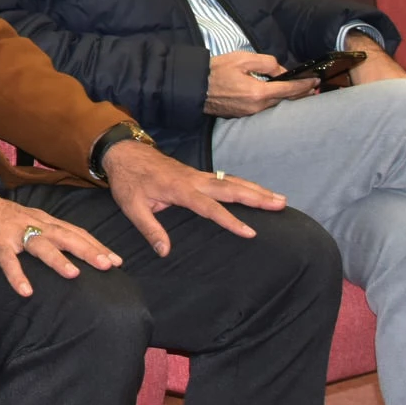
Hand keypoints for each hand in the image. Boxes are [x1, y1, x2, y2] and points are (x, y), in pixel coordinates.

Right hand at [0, 165, 118, 296]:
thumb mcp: (22, 220)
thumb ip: (42, 232)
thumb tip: (65, 251)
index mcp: (40, 220)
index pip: (74, 232)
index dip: (96, 245)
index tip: (118, 261)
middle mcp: (31, 223)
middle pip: (65, 236)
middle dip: (88, 250)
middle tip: (109, 265)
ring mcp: (12, 232)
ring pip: (39, 244)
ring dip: (57, 259)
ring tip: (74, 274)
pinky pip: (7, 260)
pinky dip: (16, 275)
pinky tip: (25, 291)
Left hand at [99, 138, 284, 256]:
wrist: (123, 152)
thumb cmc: (128, 180)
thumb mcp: (132, 207)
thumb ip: (149, 228)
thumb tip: (165, 252)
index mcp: (179, 189)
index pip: (209, 207)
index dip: (230, 221)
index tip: (250, 233)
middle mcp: (193, 179)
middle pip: (230, 188)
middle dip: (257, 197)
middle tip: (281, 204)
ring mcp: (197, 175)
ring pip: (231, 181)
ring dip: (256, 189)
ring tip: (280, 199)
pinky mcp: (197, 174)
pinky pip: (225, 179)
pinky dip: (244, 185)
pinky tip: (258, 191)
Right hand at [205, 50, 315, 118]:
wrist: (194, 86)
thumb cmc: (216, 70)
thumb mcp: (242, 59)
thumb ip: (266, 63)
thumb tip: (281, 70)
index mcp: (258, 92)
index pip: (289, 89)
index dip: (304, 85)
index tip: (316, 81)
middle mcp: (257, 106)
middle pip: (286, 100)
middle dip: (301, 94)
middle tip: (315, 88)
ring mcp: (250, 113)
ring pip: (276, 106)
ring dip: (289, 98)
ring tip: (301, 92)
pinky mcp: (243, 115)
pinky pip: (265, 108)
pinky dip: (276, 102)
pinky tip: (279, 96)